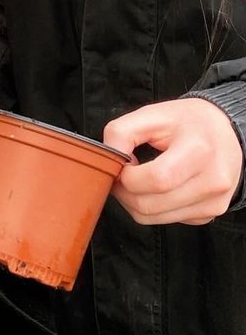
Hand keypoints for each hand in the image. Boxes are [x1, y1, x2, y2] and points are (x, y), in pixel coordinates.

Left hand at [105, 98, 242, 224]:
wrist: (225, 132)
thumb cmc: (188, 122)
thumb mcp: (152, 114)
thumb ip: (121, 132)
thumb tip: (108, 158)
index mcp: (199, 152)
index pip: (156, 180)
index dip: (127, 177)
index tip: (122, 165)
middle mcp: (212, 181)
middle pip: (150, 205)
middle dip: (125, 192)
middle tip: (123, 175)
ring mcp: (213, 202)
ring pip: (153, 218)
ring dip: (135, 202)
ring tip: (138, 180)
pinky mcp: (210, 213)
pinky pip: (167, 220)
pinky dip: (153, 207)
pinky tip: (158, 187)